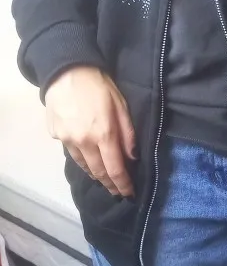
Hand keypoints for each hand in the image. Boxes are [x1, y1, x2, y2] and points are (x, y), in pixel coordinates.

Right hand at [45, 66, 136, 197]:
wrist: (67, 71)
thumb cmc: (99, 86)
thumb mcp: (121, 106)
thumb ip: (127, 134)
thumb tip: (132, 157)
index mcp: (104, 135)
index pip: (115, 169)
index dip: (123, 185)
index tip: (129, 194)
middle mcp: (84, 142)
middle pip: (98, 172)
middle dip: (110, 184)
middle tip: (117, 192)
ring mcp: (67, 140)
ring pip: (83, 165)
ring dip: (95, 174)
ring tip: (103, 179)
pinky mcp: (56, 135)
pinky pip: (71, 152)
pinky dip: (82, 158)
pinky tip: (87, 157)